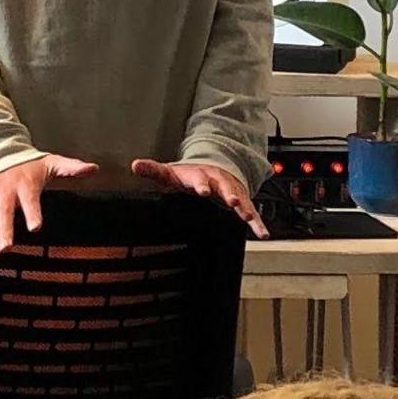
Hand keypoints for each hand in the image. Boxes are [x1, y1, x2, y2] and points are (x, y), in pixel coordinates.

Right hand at [0, 153, 98, 254]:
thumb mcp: (50, 162)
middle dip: (5, 229)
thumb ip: (71, 168)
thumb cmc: (29, 165)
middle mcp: (5, 188)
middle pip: (4, 210)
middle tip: (7, 248)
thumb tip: (93, 168)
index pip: (29, 198)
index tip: (35, 227)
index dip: (32, 212)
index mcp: (25, 182)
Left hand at [130, 158, 263, 236]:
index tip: (203, 190)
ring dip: (244, 207)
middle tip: (231, 201)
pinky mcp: (241, 201)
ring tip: (248, 217)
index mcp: (199, 175)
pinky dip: (257, 223)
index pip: (199, 179)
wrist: (213, 168)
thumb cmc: (189, 175)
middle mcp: (218, 181)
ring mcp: (231, 191)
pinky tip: (262, 234)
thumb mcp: (170, 173)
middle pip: (224, 187)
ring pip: (240, 198)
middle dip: (228, 193)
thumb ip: (153, 171)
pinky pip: (251, 213)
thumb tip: (134, 165)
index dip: (201, 184)